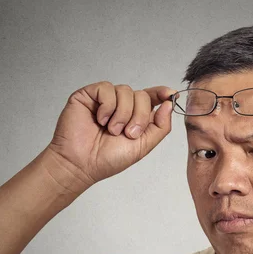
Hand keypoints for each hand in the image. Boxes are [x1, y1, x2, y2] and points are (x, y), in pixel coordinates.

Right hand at [47, 81, 175, 187]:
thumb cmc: (108, 159)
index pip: (151, 97)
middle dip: (139, 116)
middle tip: (128, 134)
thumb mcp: (143, 145)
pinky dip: (107, 106)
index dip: (162, 93)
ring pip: (125, 91)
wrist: (82, 164)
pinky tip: (101, 119)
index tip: (171, 94)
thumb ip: (160, 126)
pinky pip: (106, 89)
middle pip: (142, 95)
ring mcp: (105, 100)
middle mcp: (121, 106)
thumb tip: (170, 104)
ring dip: (122, 114)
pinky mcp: (88, 95)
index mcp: (135, 116)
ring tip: (111, 130)